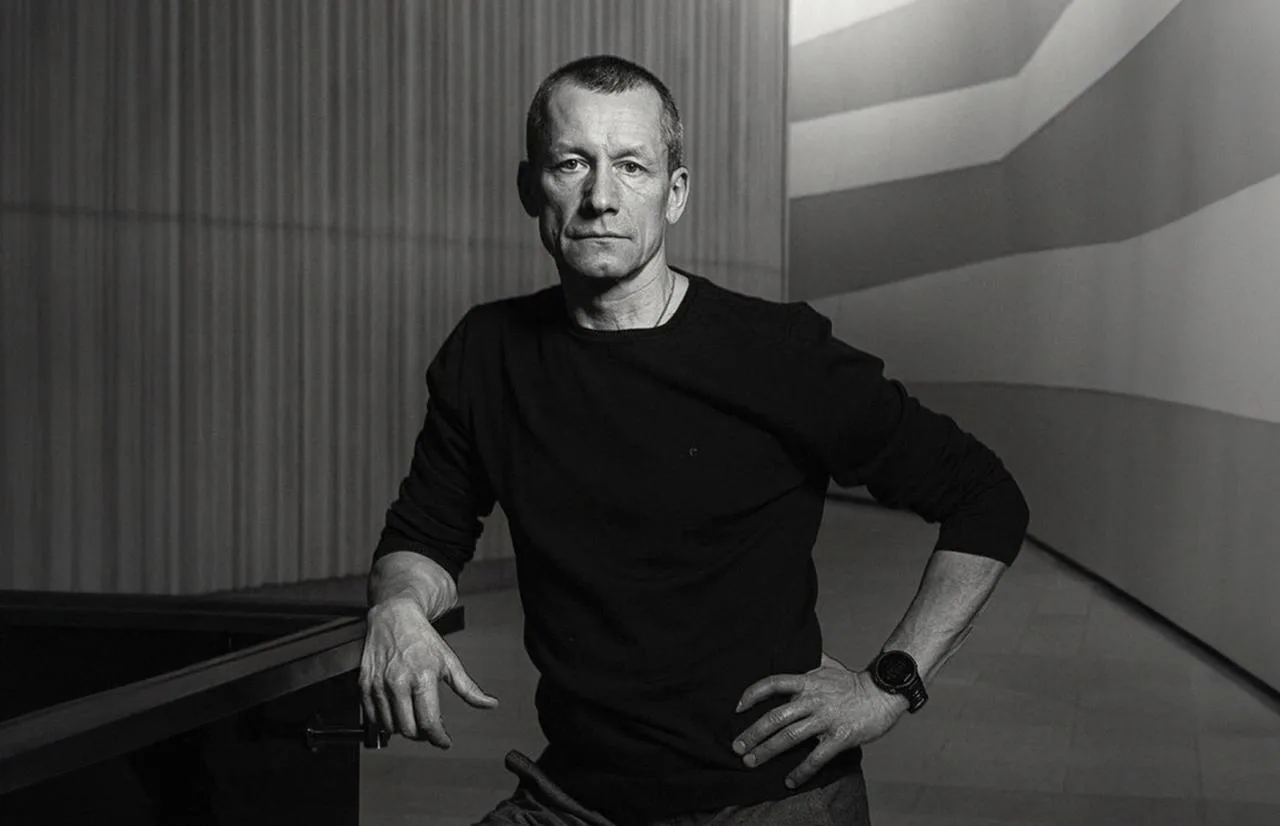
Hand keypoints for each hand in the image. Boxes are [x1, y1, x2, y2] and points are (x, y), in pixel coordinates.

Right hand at [359, 596, 497, 747]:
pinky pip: (373, 718)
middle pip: (409, 730)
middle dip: (422, 735)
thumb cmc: (421, 638)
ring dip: (404, 729)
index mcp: (422, 678)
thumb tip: (489, 704)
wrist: (393, 617)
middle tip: (429, 728)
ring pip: (390, 727)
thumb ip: (468, 688)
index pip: (429, 722)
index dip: (439, 738)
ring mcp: (378, 685)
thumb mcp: (449, 661)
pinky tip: (396, 713)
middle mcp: (398, 683)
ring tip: (413, 717)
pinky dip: (385, 722)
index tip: (444, 741)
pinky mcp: (364, 685)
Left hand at [732, 653, 906, 788]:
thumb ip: (810, 660)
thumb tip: (798, 646)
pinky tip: (789, 781)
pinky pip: (816, 757)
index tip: (737, 708)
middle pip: (775, 716)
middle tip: (737, 747)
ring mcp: (825, 719)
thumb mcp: (829, 666)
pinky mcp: (839, 738)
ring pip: (789, 737)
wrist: (883, 696)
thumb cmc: (854, 683)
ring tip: (751, 762)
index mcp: (808, 682)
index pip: (773, 683)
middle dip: (752, 733)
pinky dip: (801, 771)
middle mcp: (813, 700)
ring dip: (767, 751)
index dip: (753, 694)